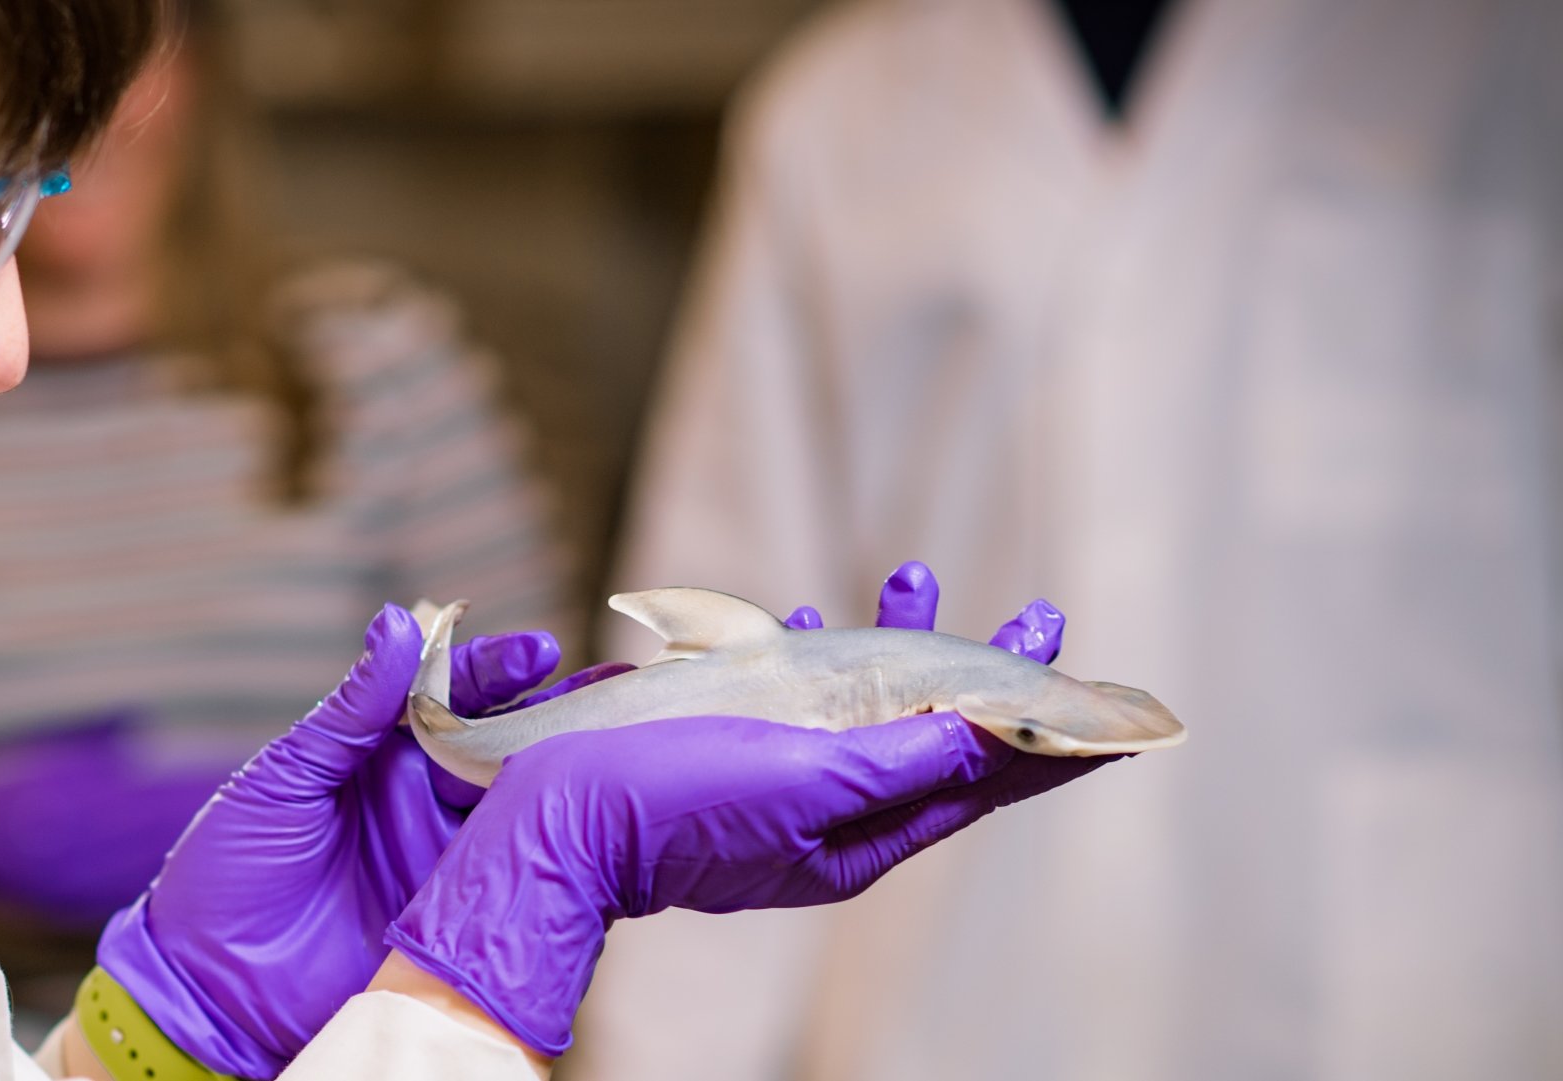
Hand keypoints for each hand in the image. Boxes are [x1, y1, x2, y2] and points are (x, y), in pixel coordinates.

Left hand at [95, 605, 581, 1078]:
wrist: (210, 987)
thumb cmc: (228, 873)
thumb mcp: (282, 779)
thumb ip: (348, 711)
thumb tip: (397, 625)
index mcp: (376, 751)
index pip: (449, 693)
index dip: (496, 669)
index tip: (538, 653)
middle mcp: (421, 795)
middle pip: (503, 739)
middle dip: (556, 710)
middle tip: (611, 688)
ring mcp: (444, 853)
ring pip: (522, 801)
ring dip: (569, 771)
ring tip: (623, 741)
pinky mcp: (457, 912)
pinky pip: (516, 871)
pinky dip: (556, 845)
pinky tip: (596, 821)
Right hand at [383, 562, 1104, 1055]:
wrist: (546, 815)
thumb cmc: (670, 801)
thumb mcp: (804, 779)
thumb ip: (902, 752)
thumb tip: (998, 728)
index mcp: (858, 838)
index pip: (978, 781)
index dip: (1048, 736)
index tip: (1114, 696)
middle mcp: (826, 815)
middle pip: (932, 738)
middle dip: (982, 671)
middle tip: (1037, 616)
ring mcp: (772, 783)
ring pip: (861, 706)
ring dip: (896, 642)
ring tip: (912, 575)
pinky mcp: (722, 750)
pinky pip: (791, 698)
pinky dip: (813, 653)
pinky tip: (796, 615)